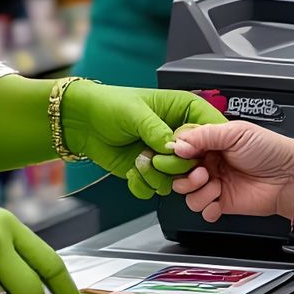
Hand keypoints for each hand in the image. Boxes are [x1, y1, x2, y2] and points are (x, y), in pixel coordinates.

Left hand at [61, 85, 225, 198]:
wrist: (83, 123)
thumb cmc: (108, 105)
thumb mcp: (136, 112)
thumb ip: (158, 130)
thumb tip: (174, 148)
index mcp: (183, 110)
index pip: (211, 129)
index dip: (204, 145)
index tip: (188, 151)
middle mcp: (178, 135)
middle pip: (199, 162)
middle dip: (176, 166)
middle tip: (157, 157)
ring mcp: (165, 155)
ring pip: (179, 180)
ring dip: (156, 175)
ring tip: (139, 159)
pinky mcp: (151, 171)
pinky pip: (157, 188)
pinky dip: (143, 183)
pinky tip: (133, 168)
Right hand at [168, 122, 293, 221]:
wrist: (291, 176)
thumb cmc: (270, 150)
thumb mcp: (237, 133)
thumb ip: (205, 135)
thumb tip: (178, 143)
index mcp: (211, 142)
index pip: (181, 147)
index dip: (176, 153)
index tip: (180, 155)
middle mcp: (210, 163)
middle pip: (179, 172)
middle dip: (184, 175)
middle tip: (201, 172)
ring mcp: (215, 184)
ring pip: (187, 193)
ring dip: (196, 191)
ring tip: (214, 185)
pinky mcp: (223, 203)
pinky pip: (202, 210)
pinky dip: (207, 208)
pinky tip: (219, 200)